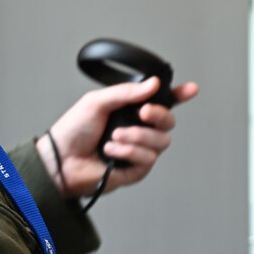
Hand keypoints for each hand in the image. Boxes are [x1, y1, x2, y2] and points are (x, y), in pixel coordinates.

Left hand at [36, 78, 198, 198]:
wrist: (61, 160)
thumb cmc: (74, 130)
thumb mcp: (97, 101)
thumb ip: (127, 92)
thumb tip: (153, 84)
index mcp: (131, 109)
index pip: (162, 101)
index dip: (180, 95)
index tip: (191, 89)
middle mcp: (139, 129)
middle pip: (168, 121)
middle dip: (159, 115)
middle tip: (142, 113)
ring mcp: (139, 150)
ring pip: (161, 141)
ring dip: (137, 136)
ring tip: (115, 136)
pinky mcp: (135, 169)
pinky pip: (148, 158)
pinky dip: (129, 152)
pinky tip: (112, 152)